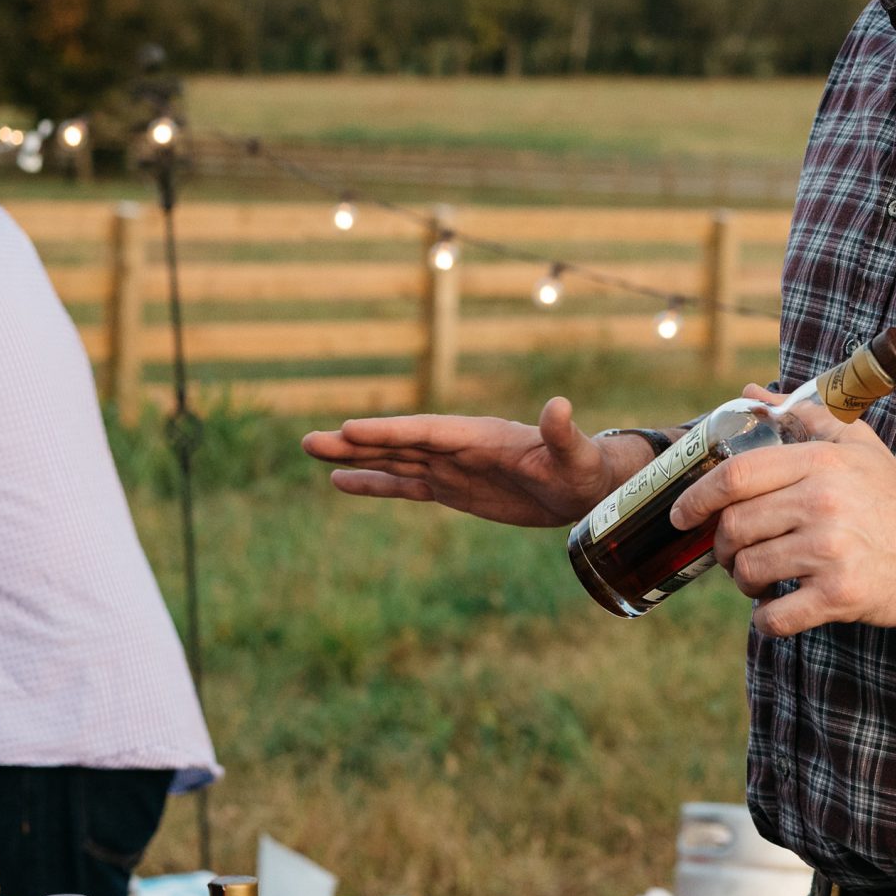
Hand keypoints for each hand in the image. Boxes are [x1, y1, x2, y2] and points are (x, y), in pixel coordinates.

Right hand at [301, 398, 645, 526]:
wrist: (586, 487)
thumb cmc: (583, 469)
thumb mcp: (574, 456)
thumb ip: (562, 433)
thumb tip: (559, 406)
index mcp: (481, 436)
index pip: (428, 431)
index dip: (391, 431)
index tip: (350, 428)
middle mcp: (460, 447)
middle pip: (400, 443)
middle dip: (357, 442)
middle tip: (309, 441)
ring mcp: (453, 467)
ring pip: (395, 461)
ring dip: (355, 459)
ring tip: (312, 451)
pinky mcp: (453, 489)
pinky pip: (406, 485)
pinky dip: (374, 484)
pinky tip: (341, 483)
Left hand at [668, 386, 895, 636]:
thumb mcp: (856, 443)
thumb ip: (802, 415)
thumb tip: (751, 394)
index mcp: (822, 462)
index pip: (736, 475)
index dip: (696, 496)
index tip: (682, 513)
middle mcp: (823, 502)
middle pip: (735, 527)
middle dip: (721, 546)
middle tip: (731, 552)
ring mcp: (831, 551)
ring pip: (749, 572)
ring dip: (742, 583)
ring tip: (760, 579)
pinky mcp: (841, 596)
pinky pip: (775, 616)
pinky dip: (765, 620)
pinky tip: (776, 610)